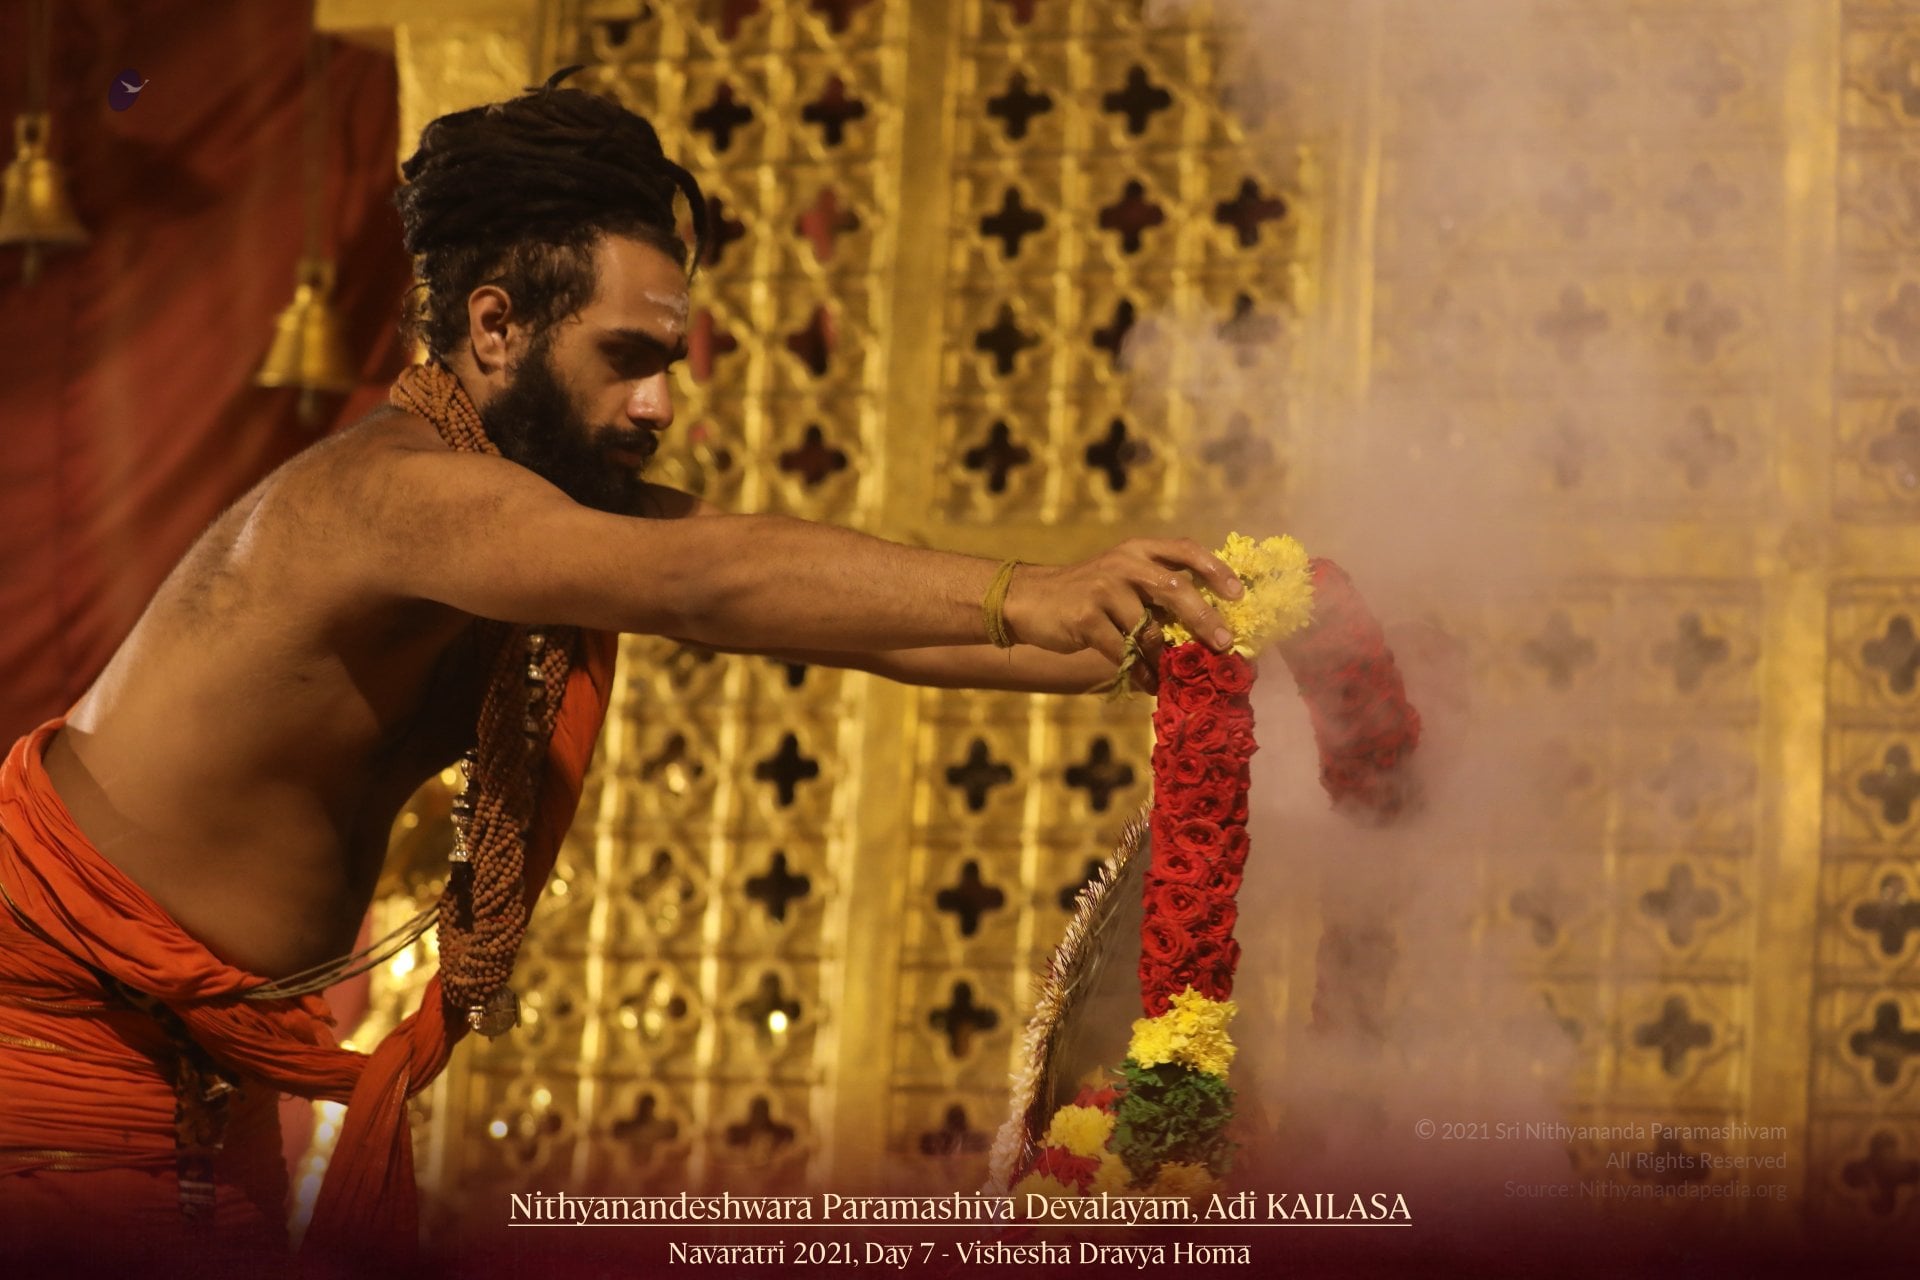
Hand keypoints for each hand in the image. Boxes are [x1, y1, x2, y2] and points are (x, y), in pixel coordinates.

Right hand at [1002, 539, 1244, 678]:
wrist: (1030, 600)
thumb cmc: (1087, 594)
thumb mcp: (1122, 578)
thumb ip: (1157, 591)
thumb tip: (1208, 624)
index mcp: (1138, 550)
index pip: (1185, 550)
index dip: (1215, 570)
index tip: (1238, 594)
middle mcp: (1123, 563)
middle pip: (1174, 589)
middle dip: (1205, 618)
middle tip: (1224, 644)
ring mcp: (1103, 589)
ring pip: (1148, 629)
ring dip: (1166, 658)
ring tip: (1175, 676)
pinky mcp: (1085, 618)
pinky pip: (1124, 652)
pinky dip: (1141, 671)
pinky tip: (1150, 683)